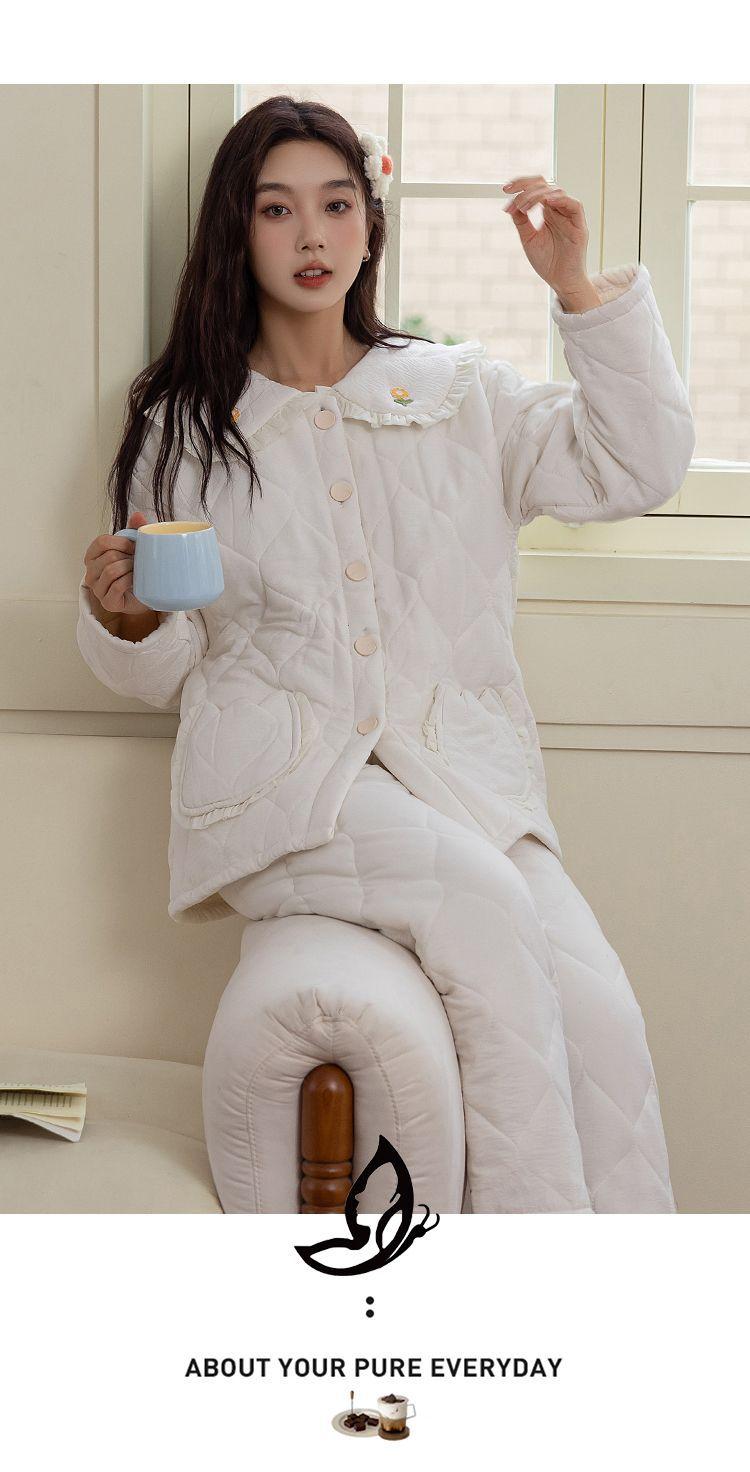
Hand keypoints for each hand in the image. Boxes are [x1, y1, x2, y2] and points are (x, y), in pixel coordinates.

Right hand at [82, 509, 152, 619]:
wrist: (145, 596)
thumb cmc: (135, 571)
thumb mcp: (135, 548)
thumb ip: (134, 530)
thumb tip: (137, 515)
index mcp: (93, 557)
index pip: (101, 542)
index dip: (121, 542)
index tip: (135, 547)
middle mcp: (91, 573)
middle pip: (108, 556)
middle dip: (128, 557)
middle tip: (139, 562)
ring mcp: (97, 589)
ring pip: (111, 570)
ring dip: (130, 569)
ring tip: (138, 571)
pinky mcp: (107, 603)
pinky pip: (117, 586)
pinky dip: (130, 581)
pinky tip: (136, 582)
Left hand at [501, 175, 597, 306]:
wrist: (561, 282)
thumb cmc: (548, 262)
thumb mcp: (528, 238)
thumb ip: (521, 221)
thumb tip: (510, 203)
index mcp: (548, 212)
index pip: (537, 188)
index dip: (521, 184)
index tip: (505, 189)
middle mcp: (559, 210)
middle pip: (545, 185)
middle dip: (526, 186)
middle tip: (510, 192)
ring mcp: (570, 217)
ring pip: (556, 192)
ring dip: (537, 195)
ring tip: (523, 206)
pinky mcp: (579, 226)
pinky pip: (574, 205)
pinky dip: (560, 200)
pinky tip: (546, 201)